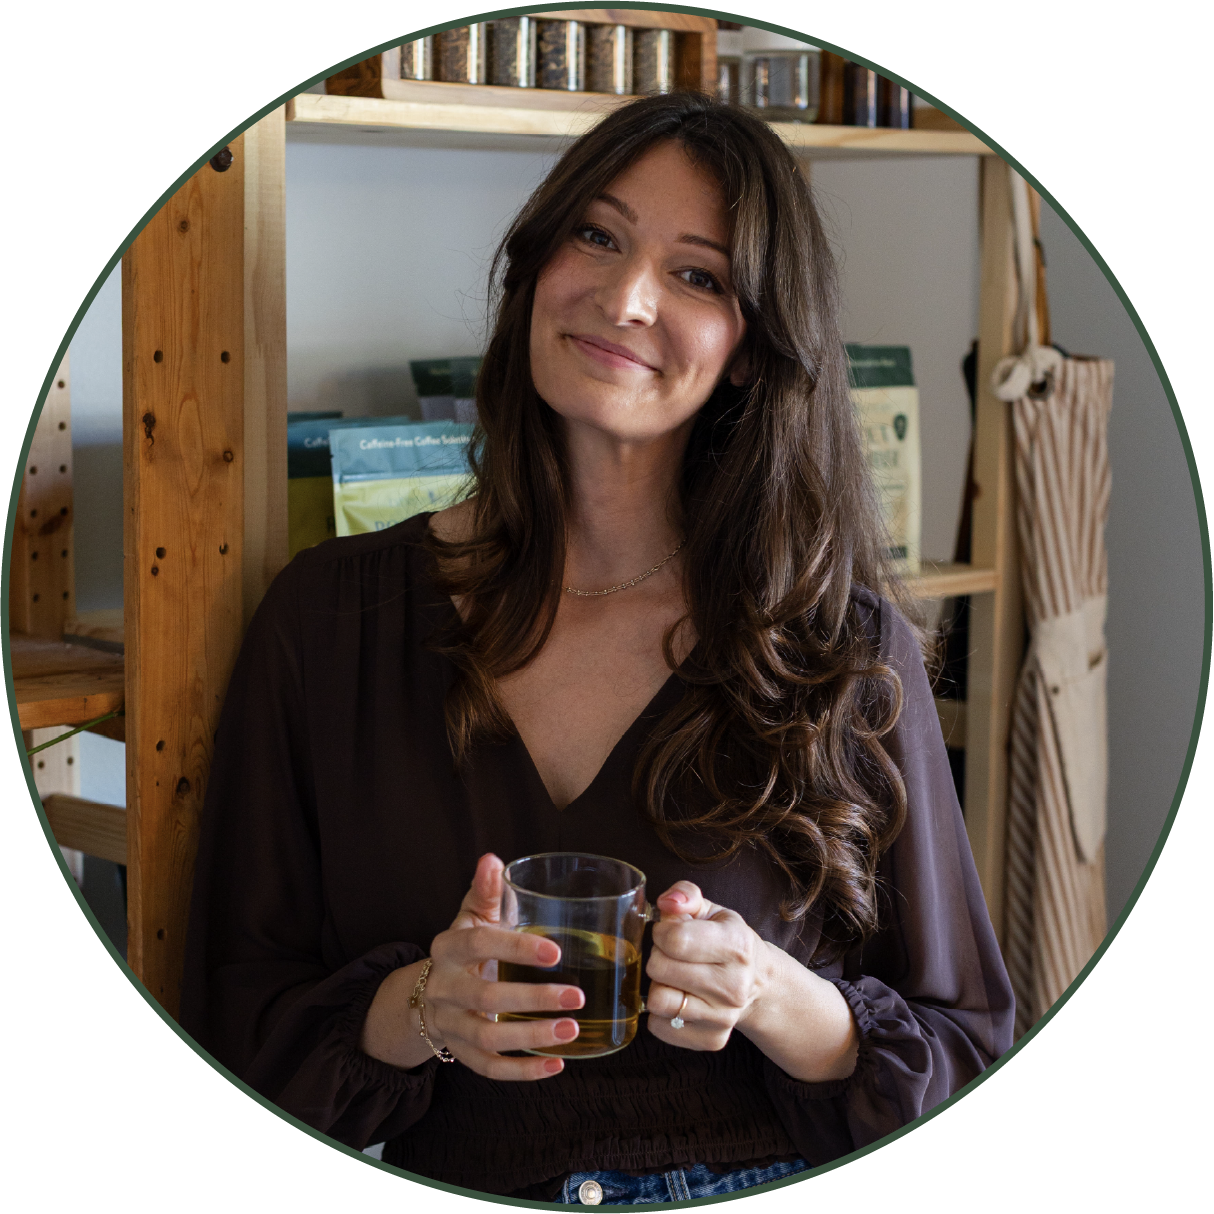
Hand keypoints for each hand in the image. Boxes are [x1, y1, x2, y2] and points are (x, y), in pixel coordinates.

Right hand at [360, 854, 584, 1077]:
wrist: (429, 993)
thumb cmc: (465, 947)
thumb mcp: (472, 916)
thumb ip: (485, 890)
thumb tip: (493, 860)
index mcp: (448, 947)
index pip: (479, 944)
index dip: (515, 948)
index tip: (555, 952)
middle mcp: (444, 987)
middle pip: (485, 996)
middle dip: (532, 999)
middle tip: (577, 996)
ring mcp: (450, 1024)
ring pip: (487, 1037)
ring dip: (531, 1037)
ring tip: (570, 1029)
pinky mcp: (461, 1052)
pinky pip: (489, 1069)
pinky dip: (522, 1072)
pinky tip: (557, 1065)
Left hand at [645, 880, 859, 1080]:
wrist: (759, 983)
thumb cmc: (727, 941)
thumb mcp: (712, 910)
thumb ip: (686, 895)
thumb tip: (667, 903)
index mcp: (737, 945)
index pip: (675, 940)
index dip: (662, 931)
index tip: (669, 931)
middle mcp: (734, 985)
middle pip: (660, 968)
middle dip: (658, 956)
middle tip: (673, 955)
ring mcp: (724, 1017)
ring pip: (658, 1001)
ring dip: (659, 985)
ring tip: (675, 977)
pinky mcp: (712, 1039)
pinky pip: (659, 1026)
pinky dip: (660, 1013)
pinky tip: (679, 998)